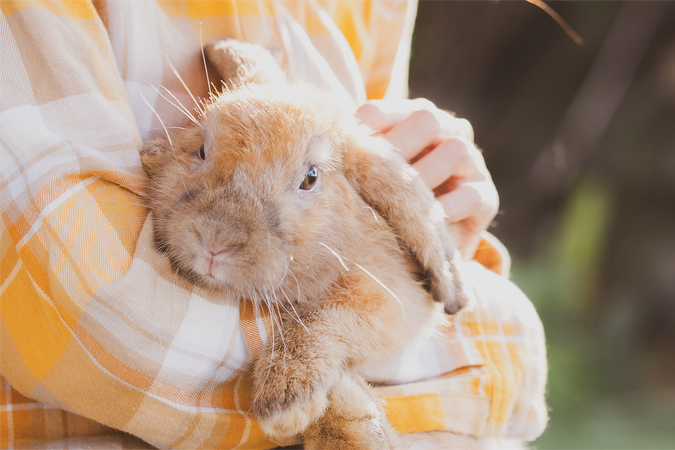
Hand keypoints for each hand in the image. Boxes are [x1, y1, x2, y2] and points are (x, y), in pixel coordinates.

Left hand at [356, 98, 498, 258]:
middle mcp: (448, 131)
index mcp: (412, 117)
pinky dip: (446, 209)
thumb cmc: (385, 206)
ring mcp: (472, 162)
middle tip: (372, 181)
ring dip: (423, 178)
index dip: (358, 132)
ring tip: (400, 204)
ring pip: (456, 150)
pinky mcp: (486, 197)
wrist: (420, 247)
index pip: (381, 110)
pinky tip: (425, 224)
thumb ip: (354, 160)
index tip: (341, 157)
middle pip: (426, 119)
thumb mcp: (367, 180)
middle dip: (394, 150)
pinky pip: (472, 195)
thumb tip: (319, 158)